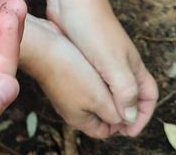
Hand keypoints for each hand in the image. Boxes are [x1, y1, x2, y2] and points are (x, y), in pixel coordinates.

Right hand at [20, 14, 121, 137]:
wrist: (43, 45)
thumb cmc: (69, 71)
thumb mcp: (99, 97)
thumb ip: (115, 112)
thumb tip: (126, 120)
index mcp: (80, 119)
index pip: (105, 131)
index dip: (121, 124)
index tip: (132, 109)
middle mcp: (71, 108)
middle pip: (100, 113)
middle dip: (115, 104)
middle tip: (126, 90)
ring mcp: (66, 91)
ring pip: (94, 95)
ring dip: (106, 88)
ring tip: (115, 76)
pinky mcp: (64, 75)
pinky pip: (85, 80)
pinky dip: (95, 76)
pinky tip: (99, 65)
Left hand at [47, 0, 157, 136]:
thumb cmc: (93, 29)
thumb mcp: (112, 63)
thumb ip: (124, 91)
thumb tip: (129, 116)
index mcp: (133, 65)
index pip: (148, 96)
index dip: (142, 116)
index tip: (127, 132)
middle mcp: (120, 62)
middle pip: (130, 93)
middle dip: (124, 113)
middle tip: (109, 129)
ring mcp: (102, 57)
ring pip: (110, 86)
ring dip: (107, 103)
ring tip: (95, 117)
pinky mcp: (86, 53)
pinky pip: (94, 77)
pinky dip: (91, 90)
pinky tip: (79, 95)